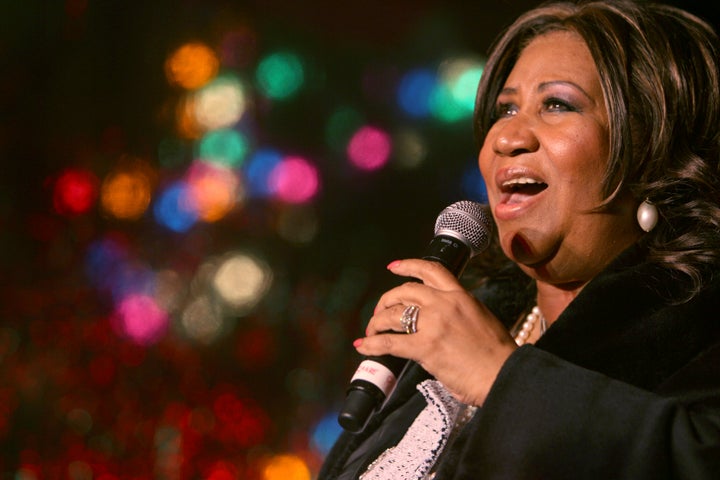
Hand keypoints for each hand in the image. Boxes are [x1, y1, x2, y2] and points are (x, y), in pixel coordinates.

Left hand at [354, 258, 517, 405]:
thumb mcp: (480, 320)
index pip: (431, 271)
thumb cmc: (496, 355)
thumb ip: (459, 313)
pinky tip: (364, 346)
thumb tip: (441, 321)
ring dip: (376, 323)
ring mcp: (434, 323)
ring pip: (393, 314)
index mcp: (460, 296)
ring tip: (371, 332)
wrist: (503, 374)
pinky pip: (389, 342)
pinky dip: (372, 344)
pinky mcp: (425, 346)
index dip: (408, 266)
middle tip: (379, 312)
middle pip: (404, 291)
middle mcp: (444, 304)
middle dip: (386, 301)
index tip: (394, 266)